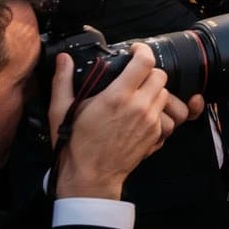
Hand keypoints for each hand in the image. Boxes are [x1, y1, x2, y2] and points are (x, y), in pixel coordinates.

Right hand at [48, 45, 187, 200]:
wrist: (91, 178)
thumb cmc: (75, 145)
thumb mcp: (61, 111)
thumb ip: (63, 81)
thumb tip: (63, 59)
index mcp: (117, 96)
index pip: (144, 62)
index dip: (142, 51)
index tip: (135, 51)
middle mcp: (139, 107)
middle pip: (160, 76)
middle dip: (149, 72)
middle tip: (135, 77)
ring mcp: (150, 122)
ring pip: (165, 95)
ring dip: (154, 92)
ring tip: (138, 97)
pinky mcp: (156, 136)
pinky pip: (167, 116)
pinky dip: (158, 113)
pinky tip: (141, 116)